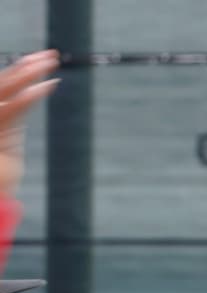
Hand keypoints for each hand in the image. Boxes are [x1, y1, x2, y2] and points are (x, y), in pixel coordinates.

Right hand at [0, 50, 59, 196]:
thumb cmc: (2, 172)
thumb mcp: (9, 140)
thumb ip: (12, 117)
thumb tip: (28, 98)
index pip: (4, 86)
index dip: (20, 71)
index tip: (38, 61)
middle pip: (5, 82)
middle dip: (28, 66)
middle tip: (51, 55)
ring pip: (9, 88)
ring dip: (31, 72)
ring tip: (51, 60)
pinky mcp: (0, 131)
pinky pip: (16, 108)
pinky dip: (32, 94)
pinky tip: (49, 83)